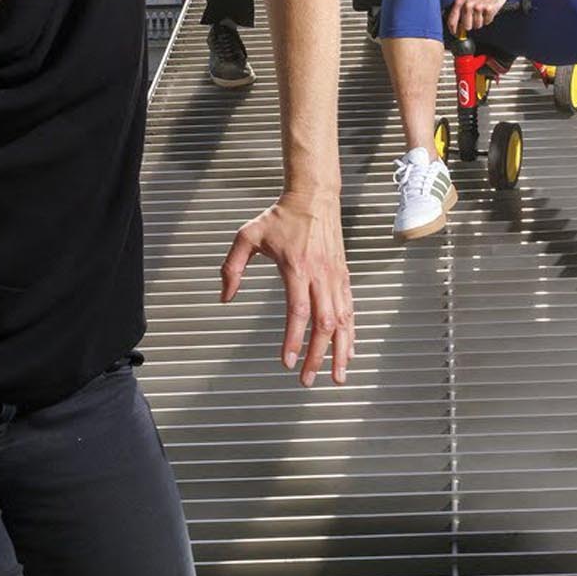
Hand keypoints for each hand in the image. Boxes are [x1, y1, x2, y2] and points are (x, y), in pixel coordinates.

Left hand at [219, 189, 354, 386]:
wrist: (314, 196)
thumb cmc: (280, 216)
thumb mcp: (247, 235)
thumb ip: (232, 267)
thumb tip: (225, 297)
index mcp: (297, 267)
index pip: (298, 311)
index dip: (294, 339)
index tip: (288, 362)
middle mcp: (320, 275)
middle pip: (323, 323)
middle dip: (318, 355)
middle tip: (308, 380)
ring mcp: (335, 276)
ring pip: (343, 320)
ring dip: (340, 351)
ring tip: (337, 376)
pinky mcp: (343, 275)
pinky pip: (350, 309)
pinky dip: (351, 333)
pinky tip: (348, 351)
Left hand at [445, 0, 508, 37]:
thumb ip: (460, 8)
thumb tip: (457, 24)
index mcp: (460, 1)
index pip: (452, 20)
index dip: (453, 30)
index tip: (455, 34)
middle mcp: (468, 5)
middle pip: (467, 26)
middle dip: (471, 25)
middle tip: (474, 18)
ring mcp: (479, 7)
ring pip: (477, 25)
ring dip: (480, 21)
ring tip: (482, 11)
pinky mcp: (489, 10)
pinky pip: (487, 22)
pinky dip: (488, 18)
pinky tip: (488, 10)